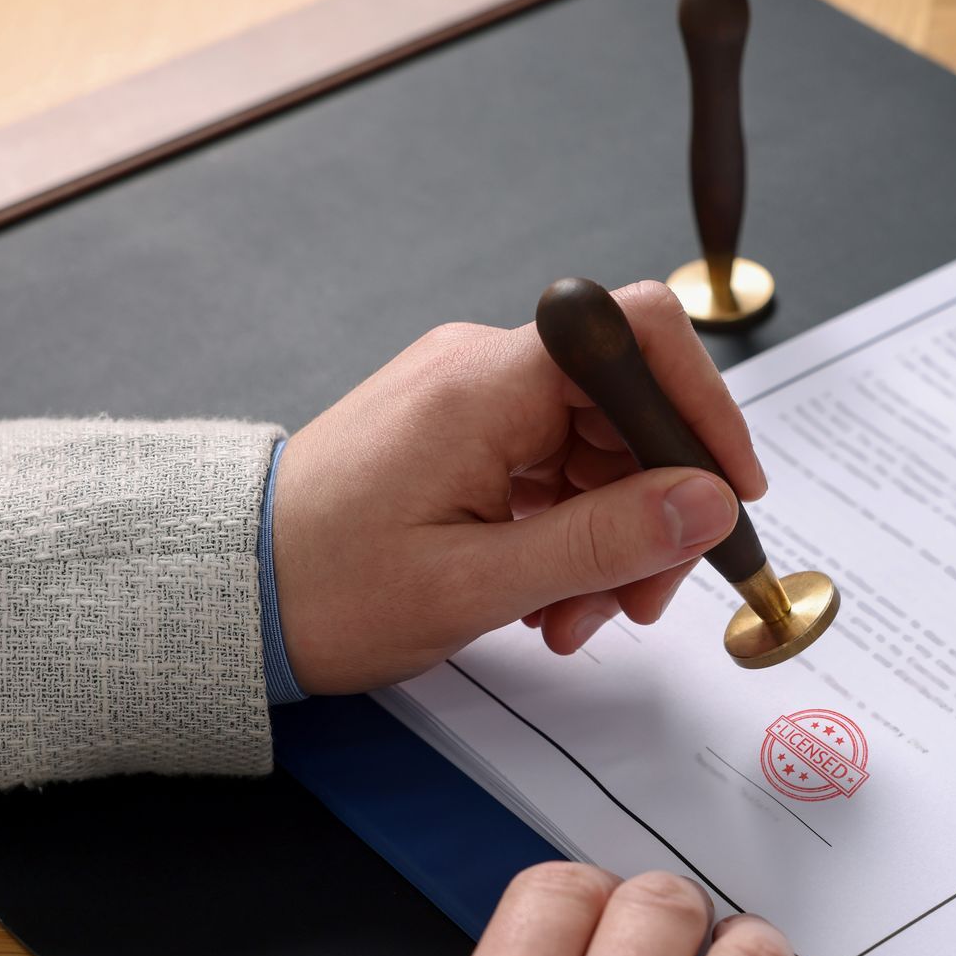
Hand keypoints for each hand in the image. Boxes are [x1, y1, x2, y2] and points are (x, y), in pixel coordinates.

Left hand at [272, 281, 768, 693]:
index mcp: (485, 385)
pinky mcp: (462, 433)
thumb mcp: (480, 584)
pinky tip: (548, 600)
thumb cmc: (324, 589)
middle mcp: (483, 371)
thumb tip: (707, 503)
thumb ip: (605, 540)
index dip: (702, 406)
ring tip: (575, 620)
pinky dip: (570, 534)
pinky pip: (555, 469)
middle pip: (628, 410)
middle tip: (643, 602)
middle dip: (655, 510)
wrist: (225, 595)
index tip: (730, 489)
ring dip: (610, 539)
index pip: (638, 335)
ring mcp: (472, 401)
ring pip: (598, 451)